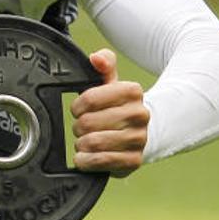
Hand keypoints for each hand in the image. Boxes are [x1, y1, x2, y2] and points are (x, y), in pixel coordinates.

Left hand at [70, 49, 148, 176]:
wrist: (140, 133)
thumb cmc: (116, 106)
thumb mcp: (110, 81)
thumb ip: (103, 63)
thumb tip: (96, 58)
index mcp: (133, 91)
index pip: (89, 98)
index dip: (78, 106)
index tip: (79, 109)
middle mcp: (140, 115)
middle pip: (88, 122)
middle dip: (79, 126)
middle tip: (82, 127)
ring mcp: (139, 139)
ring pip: (93, 142)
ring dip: (82, 143)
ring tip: (85, 141)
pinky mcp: (134, 161)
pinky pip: (101, 161)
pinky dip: (87, 160)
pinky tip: (86, 156)